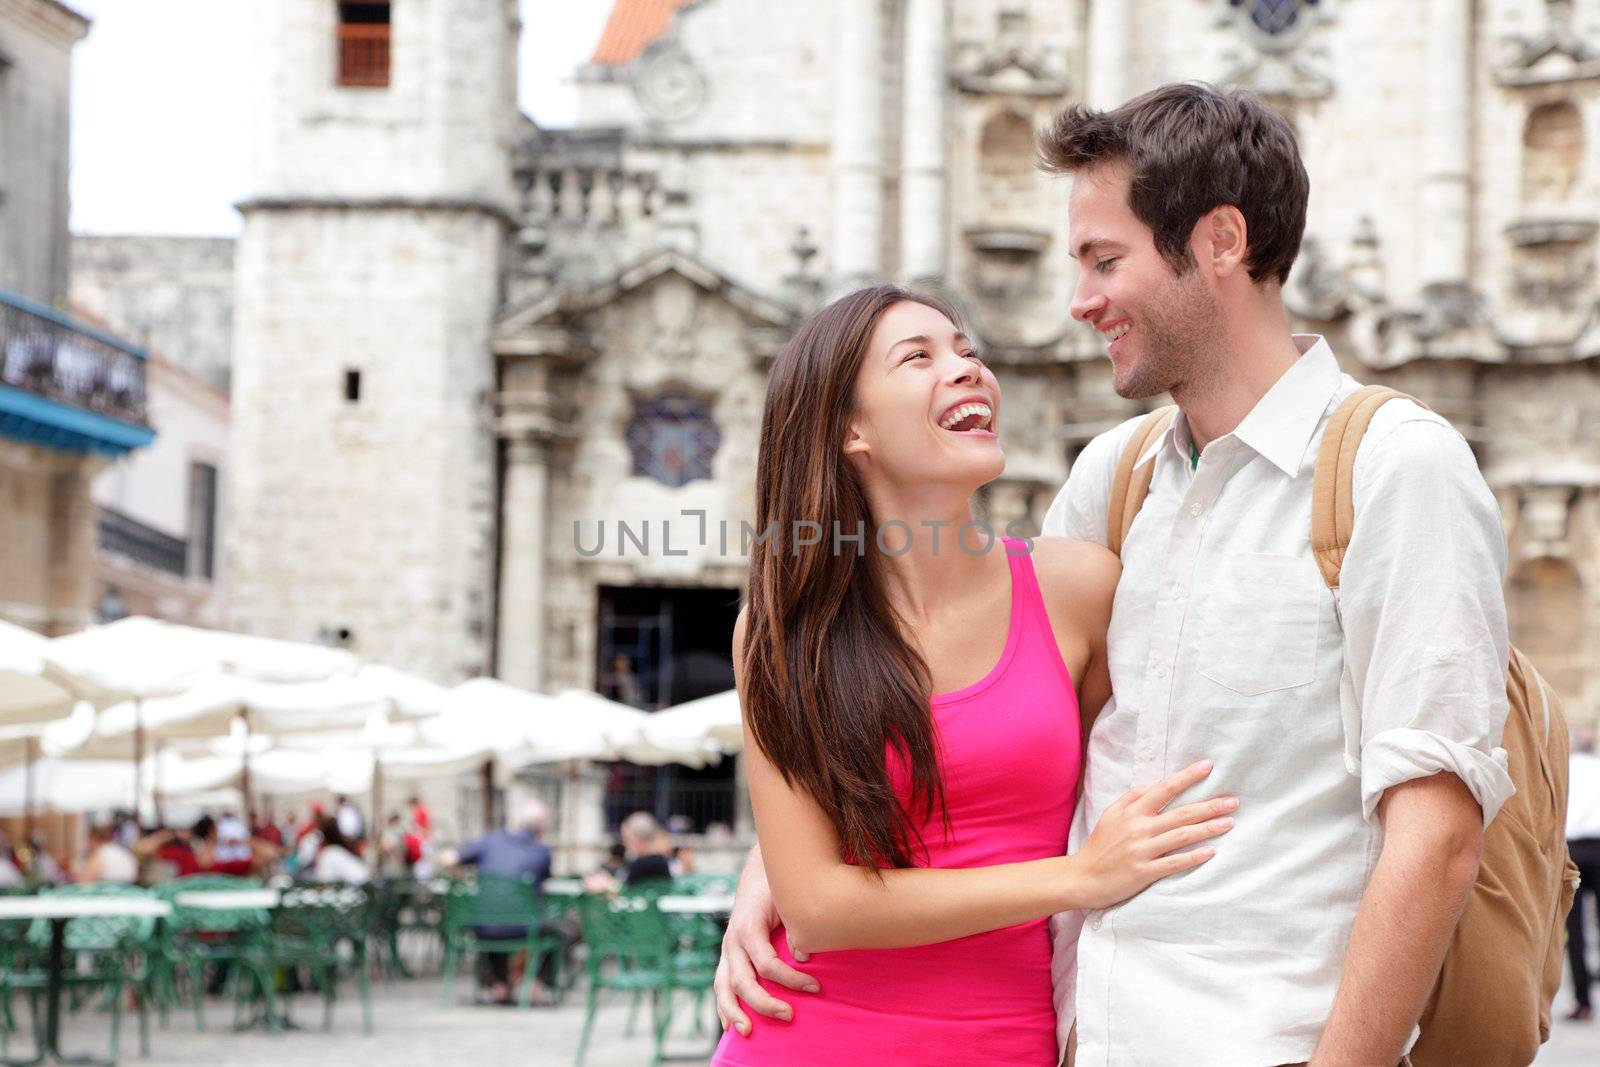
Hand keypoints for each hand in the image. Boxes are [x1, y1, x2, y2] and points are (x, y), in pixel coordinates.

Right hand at [714, 872, 819, 1036]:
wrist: (759, 873)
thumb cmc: (778, 888)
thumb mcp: (789, 900)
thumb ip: (794, 927)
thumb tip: (802, 956)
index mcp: (748, 926)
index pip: (766, 963)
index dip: (791, 979)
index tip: (816, 986)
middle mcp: (733, 940)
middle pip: (742, 980)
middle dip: (764, 1002)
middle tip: (789, 1015)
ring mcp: (727, 950)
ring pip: (724, 986)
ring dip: (734, 1011)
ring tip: (747, 1032)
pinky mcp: (728, 956)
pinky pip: (721, 984)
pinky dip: (724, 1006)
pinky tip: (729, 1027)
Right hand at [1073, 759, 1235, 909]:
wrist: (1083, 877)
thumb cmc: (1100, 845)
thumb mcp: (1111, 815)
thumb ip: (1131, 798)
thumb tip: (1154, 786)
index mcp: (1132, 812)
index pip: (1164, 789)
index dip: (1187, 777)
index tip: (1207, 767)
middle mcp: (1139, 828)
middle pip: (1180, 813)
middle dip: (1209, 806)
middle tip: (1233, 802)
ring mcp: (1142, 851)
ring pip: (1181, 836)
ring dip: (1208, 829)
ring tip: (1229, 823)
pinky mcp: (1144, 872)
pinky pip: (1173, 863)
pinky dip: (1193, 857)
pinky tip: (1211, 852)